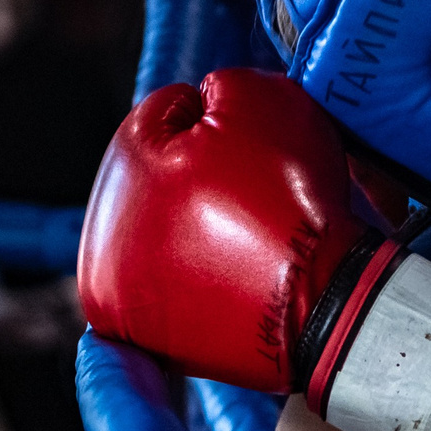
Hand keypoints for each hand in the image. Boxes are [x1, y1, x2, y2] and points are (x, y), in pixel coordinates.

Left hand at [78, 70, 375, 391]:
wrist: (328, 302)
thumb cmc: (292, 205)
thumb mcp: (260, 100)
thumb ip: (215, 86)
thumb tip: (201, 102)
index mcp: (118, 177)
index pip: (160, 116)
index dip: (214, 116)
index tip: (250, 139)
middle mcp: (102, 247)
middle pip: (158, 180)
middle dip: (200, 172)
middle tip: (251, 185)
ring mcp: (125, 303)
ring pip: (172, 233)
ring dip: (203, 224)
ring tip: (251, 230)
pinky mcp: (155, 344)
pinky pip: (186, 286)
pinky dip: (212, 273)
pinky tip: (244, 268)